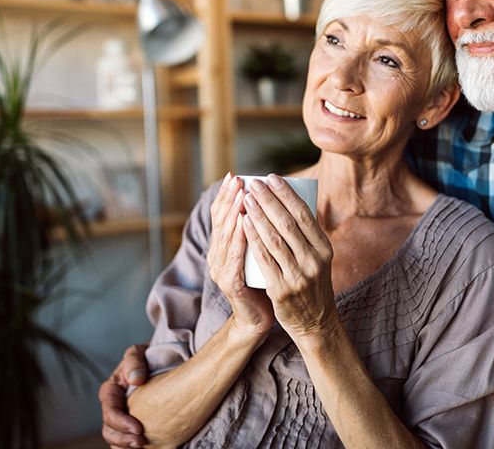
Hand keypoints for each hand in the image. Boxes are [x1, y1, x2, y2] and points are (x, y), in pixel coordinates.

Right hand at [99, 344, 148, 448]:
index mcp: (111, 391)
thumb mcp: (137, 353)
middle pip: (109, 430)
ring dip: (126, 446)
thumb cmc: (145, 356)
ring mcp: (121, 417)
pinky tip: (145, 447)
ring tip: (143, 446)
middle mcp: (113, 407)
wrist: (159, 360)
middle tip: (141, 442)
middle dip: (123, 439)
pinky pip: (126, 441)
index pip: (110, 412)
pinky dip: (130, 447)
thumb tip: (136, 379)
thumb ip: (134, 362)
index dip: (121, 422)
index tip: (138, 428)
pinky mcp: (131, 424)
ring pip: (115, 439)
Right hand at [208, 173, 274, 337]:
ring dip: (234, 212)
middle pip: (221, 221)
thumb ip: (260, 231)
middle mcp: (217, 255)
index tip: (236, 175)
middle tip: (238, 179)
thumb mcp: (260, 251)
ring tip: (243, 194)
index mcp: (223, 246)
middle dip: (230, 198)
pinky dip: (239, 238)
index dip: (226, 195)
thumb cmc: (265, 280)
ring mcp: (221, 270)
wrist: (260, 318)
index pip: (221, 215)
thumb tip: (276, 201)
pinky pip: (235, 258)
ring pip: (227, 236)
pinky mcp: (231, 284)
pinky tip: (245, 223)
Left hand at [242, 174, 339, 341]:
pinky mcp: (281, 290)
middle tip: (253, 184)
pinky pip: (264, 259)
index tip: (272, 177)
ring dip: (258, 215)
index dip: (287, 194)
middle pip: (288, 223)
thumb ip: (307, 236)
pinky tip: (244, 223)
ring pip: (274, 239)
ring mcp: (298, 276)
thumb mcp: (318, 258)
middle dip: (269, 200)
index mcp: (324, 248)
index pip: (304, 214)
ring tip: (245, 198)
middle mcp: (314, 260)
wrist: (315, 323)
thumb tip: (288, 201)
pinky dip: (253, 238)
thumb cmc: (312, 283)